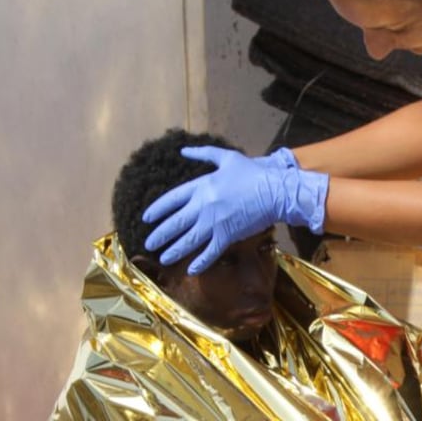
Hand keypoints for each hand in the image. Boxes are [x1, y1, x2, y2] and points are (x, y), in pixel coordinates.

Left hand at [142, 146, 327, 273]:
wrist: (274, 191)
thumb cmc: (252, 173)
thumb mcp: (227, 158)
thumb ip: (204, 153)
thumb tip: (183, 150)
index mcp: (201, 186)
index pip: (171, 199)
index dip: (157, 209)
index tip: (147, 218)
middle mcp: (203, 206)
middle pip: (175, 223)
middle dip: (160, 235)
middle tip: (149, 244)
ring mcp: (214, 222)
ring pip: (188, 240)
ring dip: (174, 250)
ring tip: (163, 258)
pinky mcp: (228, 235)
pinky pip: (210, 252)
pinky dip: (201, 262)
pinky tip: (191, 270)